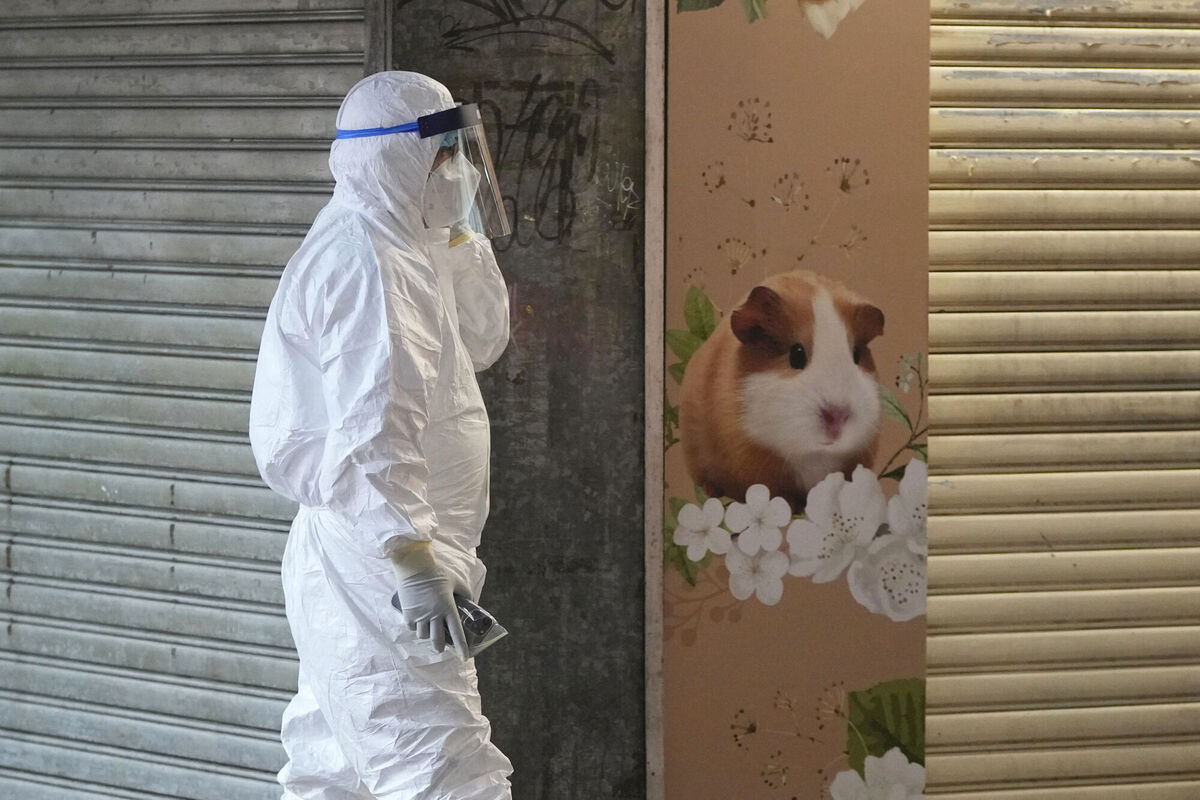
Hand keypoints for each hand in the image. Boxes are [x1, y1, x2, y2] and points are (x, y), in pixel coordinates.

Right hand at [389, 543, 468, 659]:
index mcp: (448, 608)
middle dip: (440, 647)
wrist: (414, 566)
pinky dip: (415, 627)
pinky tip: (418, 621)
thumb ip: (465, 593)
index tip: (464, 657)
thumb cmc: (437, 572)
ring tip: (429, 630)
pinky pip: (412, 627)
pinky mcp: (408, 614)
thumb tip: (470, 601)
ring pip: (423, 635)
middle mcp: (434, 615)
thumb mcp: (456, 581)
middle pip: (437, 641)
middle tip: (441, 647)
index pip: (456, 633)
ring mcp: (420, 615)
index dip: (461, 647)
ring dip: (427, 635)